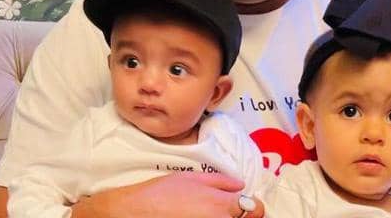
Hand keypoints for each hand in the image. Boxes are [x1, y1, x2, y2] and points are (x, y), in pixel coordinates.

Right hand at [71, 172, 264, 217]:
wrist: (134, 212)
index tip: (246, 204)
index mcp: (221, 204)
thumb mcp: (192, 177)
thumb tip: (240, 185)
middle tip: (226, 210)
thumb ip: (221, 181)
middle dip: (240, 215)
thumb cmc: (160, 194)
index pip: (256, 209)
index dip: (253, 205)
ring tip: (206, 214)